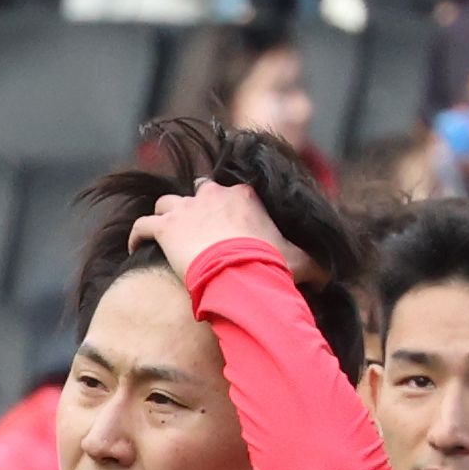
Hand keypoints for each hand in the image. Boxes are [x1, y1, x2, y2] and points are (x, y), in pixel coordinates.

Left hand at [128, 179, 321, 289]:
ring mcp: (188, 209)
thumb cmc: (271, 266)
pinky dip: (137, 235)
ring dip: (164, 218)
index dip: (225, 207)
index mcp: (245, 197)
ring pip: (167, 203)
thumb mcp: (301, 262)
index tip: (224, 226)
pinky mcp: (166, 227)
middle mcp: (215, 195)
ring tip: (164, 237)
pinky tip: (134, 247)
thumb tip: (333, 278)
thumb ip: (315, 265)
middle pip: (199, 191)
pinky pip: (143, 225)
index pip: (231, 192)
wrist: (241, 273)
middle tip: (193, 230)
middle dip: (195, 206)